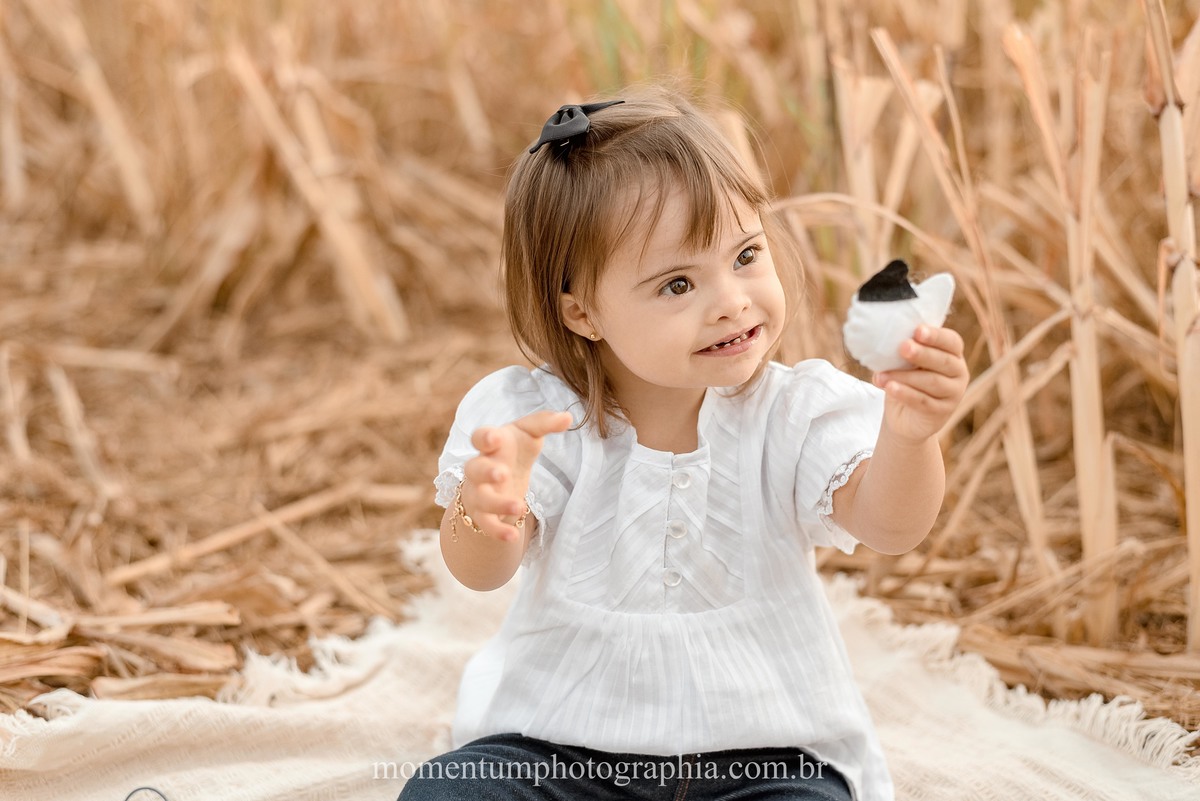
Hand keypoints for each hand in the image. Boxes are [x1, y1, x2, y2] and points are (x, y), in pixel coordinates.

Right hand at [459, 410, 572, 541]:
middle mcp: (479, 466)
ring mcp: (478, 491)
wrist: (500, 479)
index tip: (495, 438)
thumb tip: (568, 417)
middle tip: (503, 474)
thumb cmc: (514, 449)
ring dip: (498, 503)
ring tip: (520, 506)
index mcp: (490, 444)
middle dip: (486, 471)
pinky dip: (497, 531)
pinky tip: (513, 537)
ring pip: (481, 499)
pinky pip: (485, 524)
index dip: (484, 437)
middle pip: (473, 468)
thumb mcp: (529, 434)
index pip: (480, 436)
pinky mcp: (482, 513)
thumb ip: (545, 423)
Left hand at [872, 324, 967, 443]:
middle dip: (922, 353)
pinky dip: (905, 394)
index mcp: (952, 353)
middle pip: (943, 360)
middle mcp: (958, 372)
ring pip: (931, 381)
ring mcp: (954, 393)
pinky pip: (923, 401)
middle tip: (903, 347)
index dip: (935, 335)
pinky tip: (890, 388)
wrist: (906, 417)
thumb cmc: (906, 381)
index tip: (918, 330)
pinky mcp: (942, 411)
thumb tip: (882, 344)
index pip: (950, 341)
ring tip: (882, 375)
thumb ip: (901, 353)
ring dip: (905, 376)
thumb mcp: (904, 364)